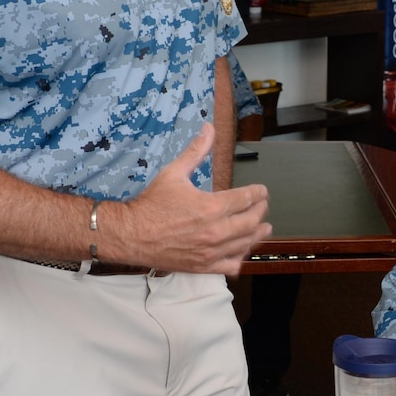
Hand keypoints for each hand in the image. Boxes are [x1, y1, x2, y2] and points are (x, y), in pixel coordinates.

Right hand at [112, 124, 270, 273]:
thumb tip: (209, 129)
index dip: (258, 193)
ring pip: (246, 244)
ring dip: (257, 234)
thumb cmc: (151, 204)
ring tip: (263, 228)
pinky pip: (232, 264)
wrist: (131, 234)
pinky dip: (241, 256)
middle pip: (252, 221)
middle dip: (261, 212)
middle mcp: (216, 231)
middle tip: (262, 206)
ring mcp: (211, 251)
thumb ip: (196, 151)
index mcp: (211, 207)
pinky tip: (242, 249)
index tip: (262, 191)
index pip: (246, 199)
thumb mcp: (174, 172)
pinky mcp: (204, 266)